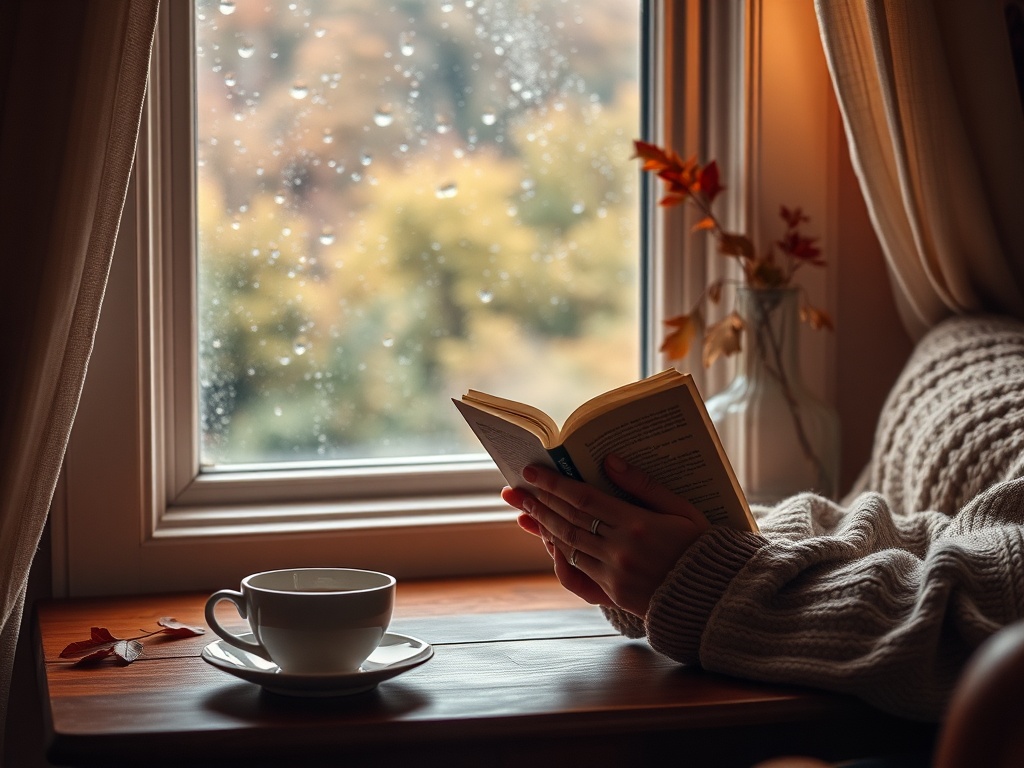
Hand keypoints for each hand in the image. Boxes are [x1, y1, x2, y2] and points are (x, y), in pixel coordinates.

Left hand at [501, 454, 708, 617]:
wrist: (714, 597)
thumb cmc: (701, 546)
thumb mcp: (682, 508)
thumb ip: (644, 485)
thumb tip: (609, 460)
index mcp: (637, 524)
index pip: (583, 498)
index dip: (554, 484)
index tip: (532, 472)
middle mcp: (620, 550)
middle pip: (568, 521)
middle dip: (538, 503)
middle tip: (514, 491)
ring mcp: (614, 574)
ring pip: (567, 545)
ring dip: (542, 526)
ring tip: (523, 512)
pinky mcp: (612, 594)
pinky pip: (576, 572)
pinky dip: (558, 555)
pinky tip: (547, 542)